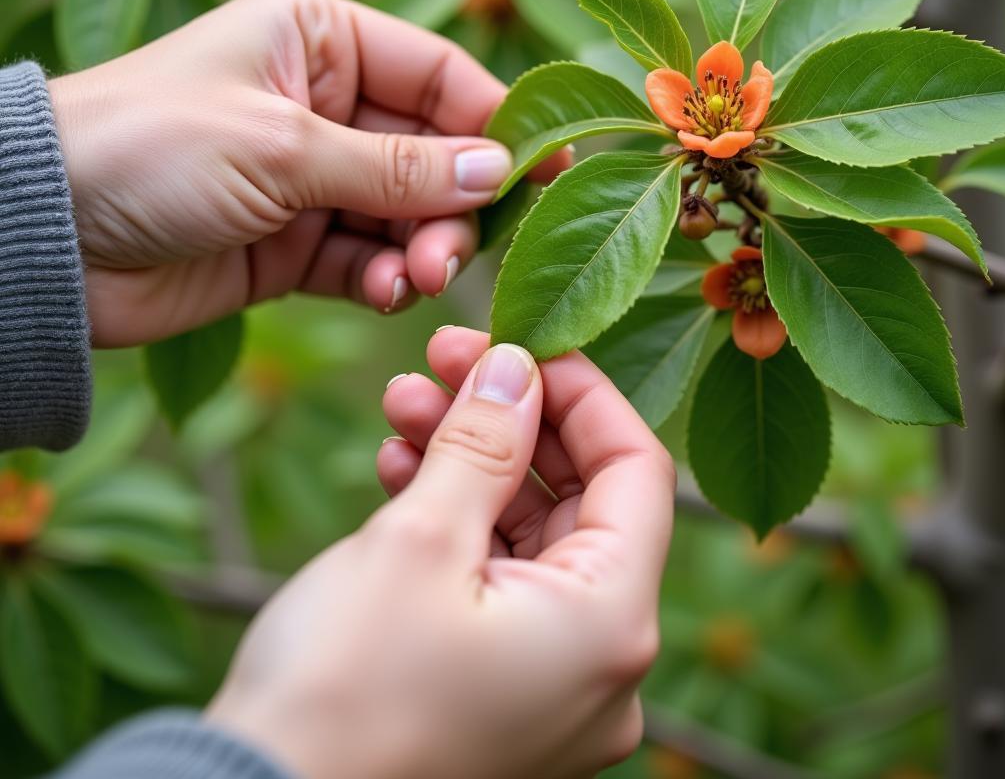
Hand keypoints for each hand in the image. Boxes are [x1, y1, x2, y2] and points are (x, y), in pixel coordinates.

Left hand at [49, 0, 565, 345]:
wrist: (42, 237)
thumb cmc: (148, 147)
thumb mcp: (283, 146)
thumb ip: (397, 167)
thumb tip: (499, 170)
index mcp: (318, 39)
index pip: (438, 76)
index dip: (496, 123)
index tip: (546, 172)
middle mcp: (320, 102)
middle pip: (431, 151)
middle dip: (454, 203)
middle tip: (455, 252)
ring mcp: (309, 177)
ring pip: (405, 213)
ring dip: (422, 249)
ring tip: (416, 281)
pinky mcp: (292, 243)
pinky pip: (365, 260)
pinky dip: (383, 280)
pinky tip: (383, 296)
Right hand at [206, 327, 675, 778]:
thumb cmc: (341, 688)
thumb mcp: (419, 537)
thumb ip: (483, 440)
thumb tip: (517, 366)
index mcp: (611, 625)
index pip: (637, 468)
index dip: (579, 391)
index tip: (516, 339)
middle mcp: (601, 662)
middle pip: (579, 498)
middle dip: (508, 418)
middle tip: (440, 360)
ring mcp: (552, 683)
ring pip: (531, 534)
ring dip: (470, 460)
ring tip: (403, 406)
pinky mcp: (501, 690)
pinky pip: (499, 581)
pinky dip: (458, 519)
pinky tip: (403, 469)